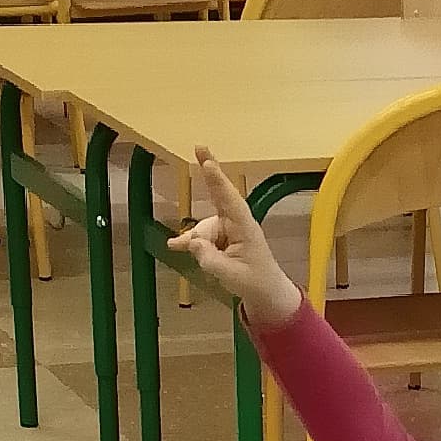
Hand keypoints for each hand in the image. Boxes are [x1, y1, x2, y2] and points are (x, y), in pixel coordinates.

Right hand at [164, 150, 305, 326]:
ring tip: (207, 263)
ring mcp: (226, 230)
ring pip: (202, 230)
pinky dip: (189, 243)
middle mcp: (235, 223)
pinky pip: (200, 238)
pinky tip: (174, 245)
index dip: (217, 180)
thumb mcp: (231, 274)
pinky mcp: (219, 239)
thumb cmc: (255, 281)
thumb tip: (192, 242)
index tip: (207, 161)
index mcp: (244, 227)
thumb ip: (209, 259)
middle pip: (217, 200)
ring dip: (196, 243)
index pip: (229, 199)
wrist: (266, 293)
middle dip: (209, 174)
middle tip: (199, 147)